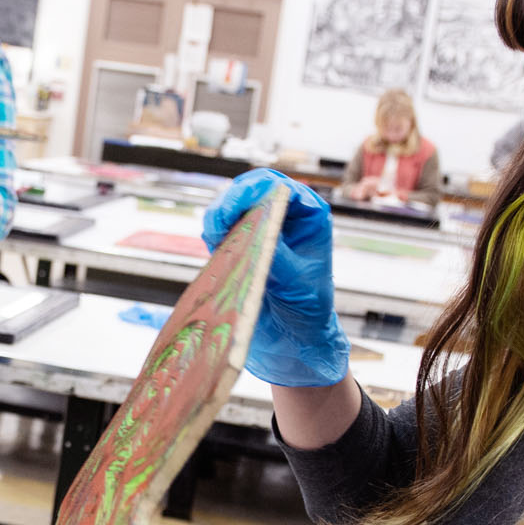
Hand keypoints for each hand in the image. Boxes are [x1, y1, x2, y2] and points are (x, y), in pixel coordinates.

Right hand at [201, 170, 348, 386]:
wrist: (296, 337)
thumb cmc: (308, 309)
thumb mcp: (298, 283)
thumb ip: (279, 256)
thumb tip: (259, 233)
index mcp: (309, 215)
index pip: (278, 187)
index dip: (254, 190)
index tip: (235, 208)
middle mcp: (285, 215)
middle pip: (250, 190)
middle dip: (231, 202)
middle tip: (218, 224)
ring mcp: (262, 228)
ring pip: (232, 206)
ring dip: (219, 218)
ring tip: (216, 238)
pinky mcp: (243, 244)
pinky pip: (222, 228)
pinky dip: (214, 234)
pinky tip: (216, 249)